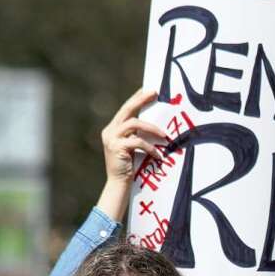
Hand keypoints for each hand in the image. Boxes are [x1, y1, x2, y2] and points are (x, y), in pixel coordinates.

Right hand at [97, 88, 169, 221]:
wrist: (118, 185)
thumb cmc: (129, 167)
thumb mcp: (133, 147)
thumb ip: (137, 134)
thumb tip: (154, 123)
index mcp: (113, 128)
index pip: (126, 108)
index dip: (137, 98)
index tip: (150, 90)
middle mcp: (109, 130)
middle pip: (126, 109)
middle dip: (141, 100)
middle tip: (155, 93)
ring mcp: (111, 138)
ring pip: (133, 124)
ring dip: (151, 129)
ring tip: (165, 137)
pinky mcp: (116, 147)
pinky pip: (137, 141)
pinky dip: (149, 148)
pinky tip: (157, 155)